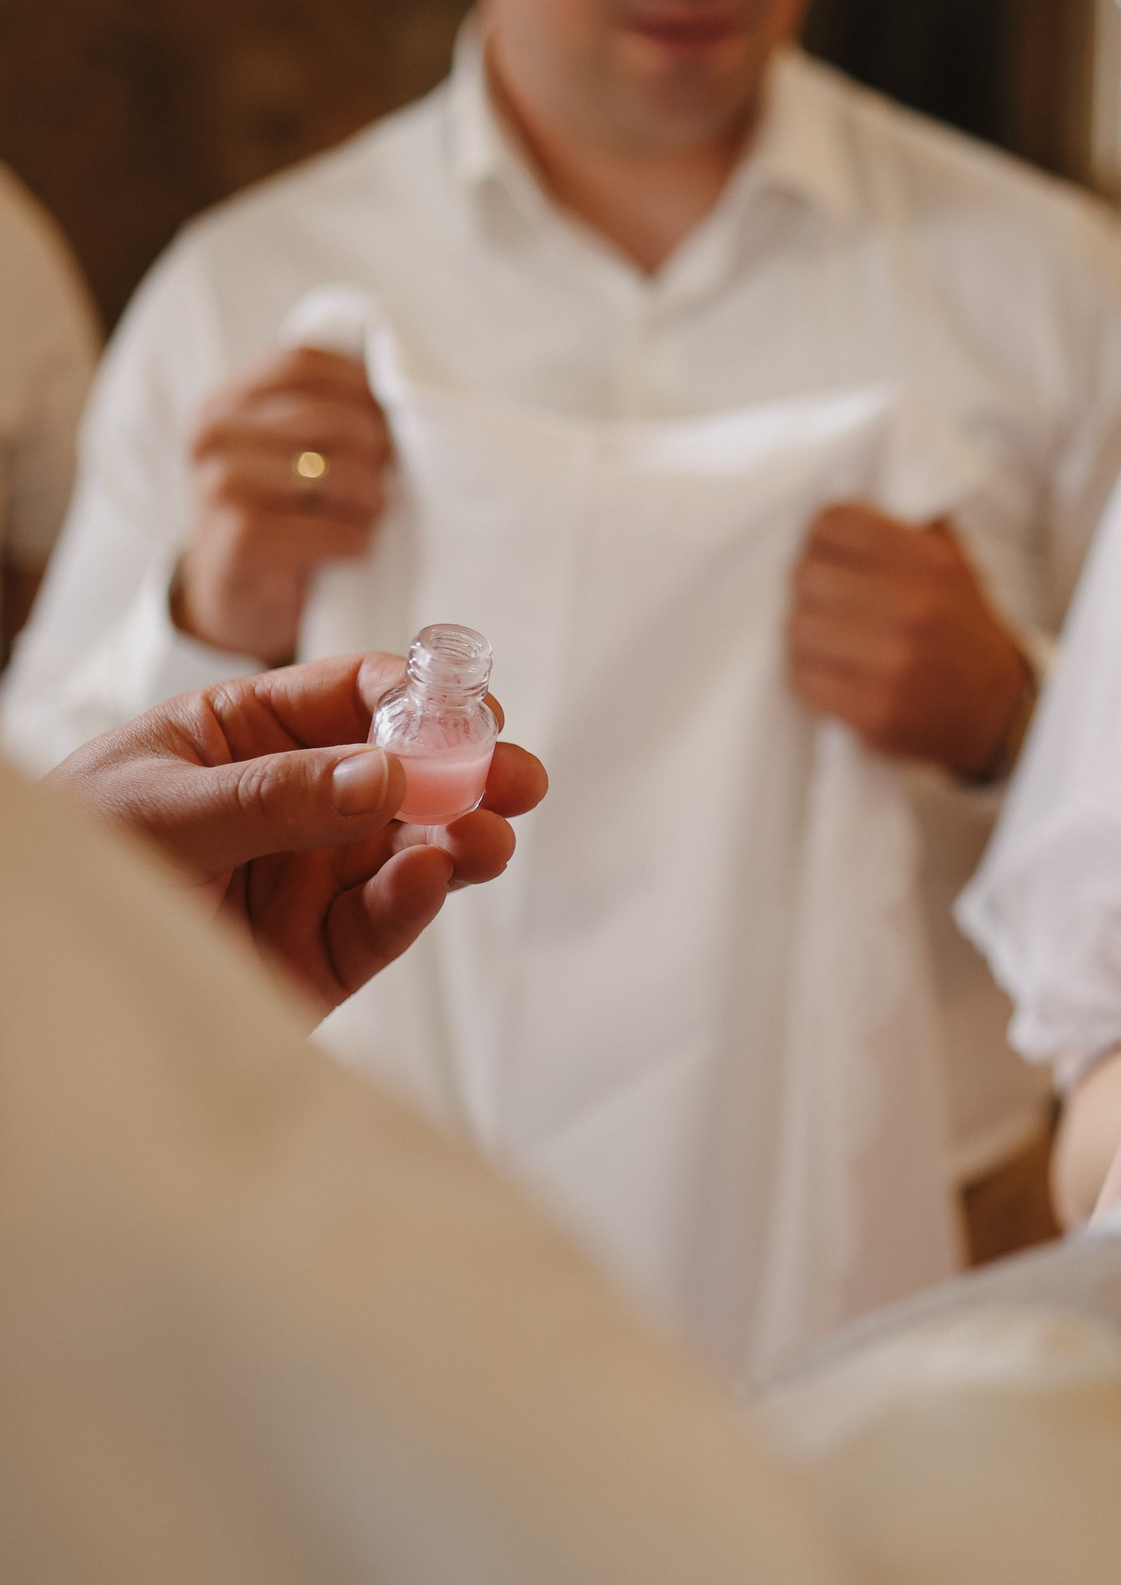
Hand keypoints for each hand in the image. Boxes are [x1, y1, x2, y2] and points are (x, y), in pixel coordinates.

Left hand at [46, 653, 547, 1014]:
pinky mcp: (324, 954)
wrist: (34, 980)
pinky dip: (415, 902)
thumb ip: (275, 795)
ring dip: (462, 840)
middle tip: (515, 778)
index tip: (467, 710)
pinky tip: (429, 878)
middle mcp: (298, 803)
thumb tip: (385, 772)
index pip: (353, 698)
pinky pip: (384, 922)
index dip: (417, 697)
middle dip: (469, 774)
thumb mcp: (160, 810)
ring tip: (486, 840)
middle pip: (407, 775)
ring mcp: (315, 878)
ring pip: (416, 850)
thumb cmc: (75, 862)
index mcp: (249, 737)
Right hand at [175, 346, 393, 662]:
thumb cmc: (283, 514)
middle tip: (381, 483)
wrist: (237, 598)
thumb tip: (404, 387)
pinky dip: (359, 542)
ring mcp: (221, 485)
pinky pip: (338, 529)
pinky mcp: (241, 538)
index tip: (385, 422)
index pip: (304, 362)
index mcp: (225, 402)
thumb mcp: (292, 451)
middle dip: (378, 452)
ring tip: (364, 518)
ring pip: (341, 472)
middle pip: (333, 418)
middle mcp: (213, 435)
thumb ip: (323, 411)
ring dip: (372, 502)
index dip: (361, 388)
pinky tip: (348, 551)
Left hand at [786, 503, 1031, 776]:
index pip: (833, 523)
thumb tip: (847, 481)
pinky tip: (834, 673)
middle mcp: (912, 607)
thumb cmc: (958, 625)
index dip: (822, 538)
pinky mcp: (872, 709)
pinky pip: (801, 677)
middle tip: (827, 600)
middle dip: (811, 588)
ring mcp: (891, 661)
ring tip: (829, 638)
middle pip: (807, 575)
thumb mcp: (951, 560)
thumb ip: (906, 520)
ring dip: (806, 634)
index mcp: (929, 561)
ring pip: (797, 627)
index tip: (830, 555)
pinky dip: (809, 676)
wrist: (993, 709)